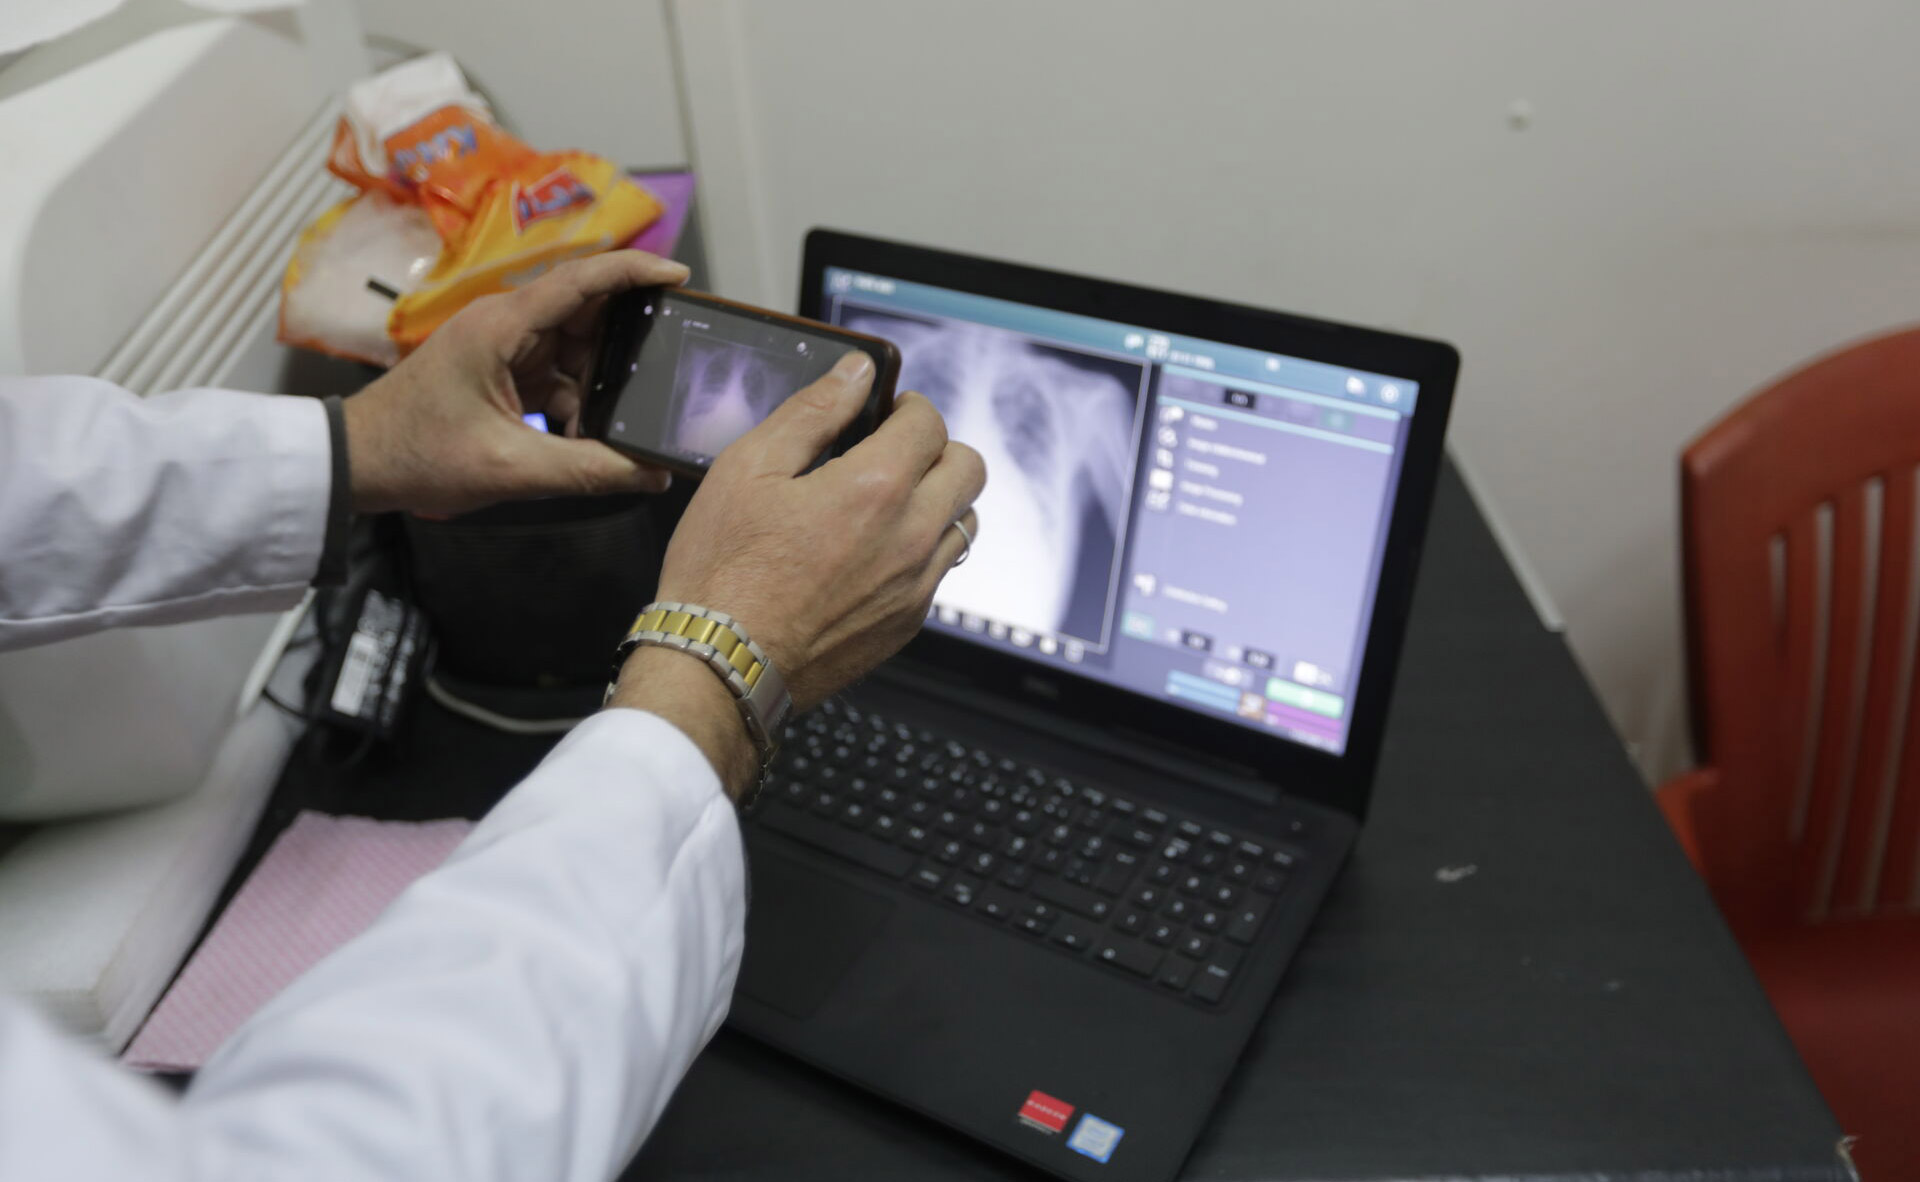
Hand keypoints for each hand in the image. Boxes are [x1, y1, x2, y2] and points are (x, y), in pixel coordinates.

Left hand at [342, 250, 684, 515]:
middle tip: (659, 373)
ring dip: (598, 382)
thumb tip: (650, 473)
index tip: (679, 274)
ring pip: (574, 348)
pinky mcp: (499, 370)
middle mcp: (504, 325)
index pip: (582, 280)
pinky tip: (582, 435)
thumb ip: (589, 471)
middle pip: (586, 314)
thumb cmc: (418, 455)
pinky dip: (576, 400)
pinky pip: (556, 373)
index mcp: (502, 327)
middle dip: (624, 344)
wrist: (358, 463)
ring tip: (613, 421)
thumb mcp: (512, 469)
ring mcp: (501, 346)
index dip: (634, 271)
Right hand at [614, 350, 983, 735]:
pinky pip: (939, 571)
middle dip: (938, 449)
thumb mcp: (749, 467)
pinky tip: (872, 552)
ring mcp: (915, 586)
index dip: (909, 408)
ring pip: (964, 523)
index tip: (888, 414)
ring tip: (885, 503)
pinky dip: (920, 550)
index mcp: (875, 489)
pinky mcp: (906, 623)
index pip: (931, 423)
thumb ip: (813, 411)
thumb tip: (856, 374)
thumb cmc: (724, 570)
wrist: (721, 663)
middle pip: (969, 470)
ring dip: (937, 500)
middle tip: (895, 453)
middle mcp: (910, 537)